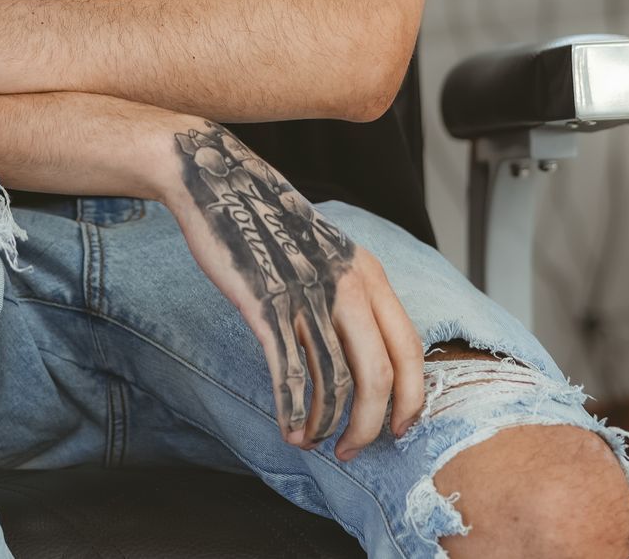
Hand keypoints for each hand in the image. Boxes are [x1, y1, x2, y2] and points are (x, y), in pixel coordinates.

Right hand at [149, 120, 425, 461]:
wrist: (218, 181)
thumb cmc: (269, 222)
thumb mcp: (329, 252)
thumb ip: (352, 295)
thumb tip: (365, 356)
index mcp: (369, 273)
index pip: (410, 351)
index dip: (410, 399)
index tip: (399, 429)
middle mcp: (347, 285)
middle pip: (378, 376)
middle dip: (369, 426)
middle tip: (351, 449)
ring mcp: (307, 294)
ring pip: (334, 380)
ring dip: (325, 423)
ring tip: (311, 440)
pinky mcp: (266, 303)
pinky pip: (290, 371)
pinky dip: (293, 408)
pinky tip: (288, 425)